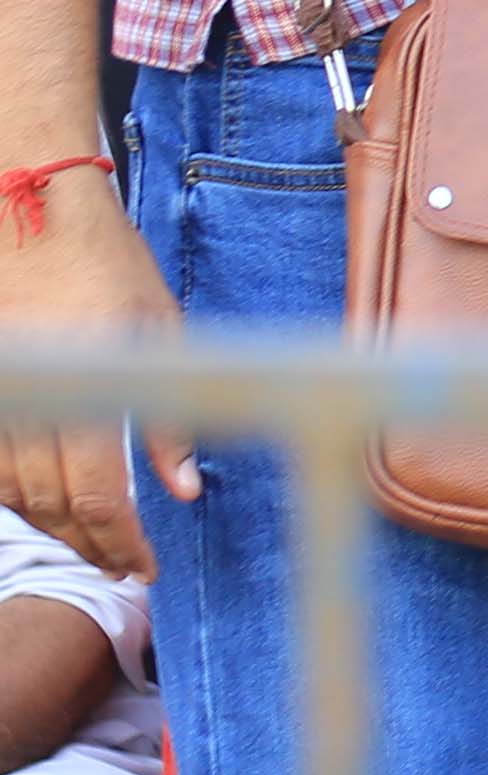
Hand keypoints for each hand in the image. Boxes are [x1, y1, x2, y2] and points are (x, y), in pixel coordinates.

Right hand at [0, 180, 184, 576]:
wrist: (32, 207)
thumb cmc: (109, 264)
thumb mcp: (161, 331)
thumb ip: (169, 415)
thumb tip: (183, 491)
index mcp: (88, 383)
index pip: (99, 496)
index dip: (121, 543)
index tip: (142, 567)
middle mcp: (35, 393)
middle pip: (51, 505)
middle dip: (88, 544)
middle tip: (120, 565)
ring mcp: (1, 391)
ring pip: (12, 493)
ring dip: (50, 525)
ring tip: (89, 541)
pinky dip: (13, 494)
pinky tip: (44, 503)